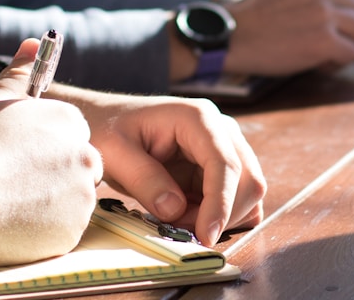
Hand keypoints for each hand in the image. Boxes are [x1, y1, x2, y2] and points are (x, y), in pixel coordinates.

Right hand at [0, 39, 102, 265]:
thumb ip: (19, 73)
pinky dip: (45, 229)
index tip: (20, 158)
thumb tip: (33, 42)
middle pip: (79, 167)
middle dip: (54, 176)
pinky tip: (14, 223)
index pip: (71, 135)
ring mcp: (82, 196)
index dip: (44, 148)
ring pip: (72, 200)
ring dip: (50, 203)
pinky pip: (64, 230)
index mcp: (68, 122)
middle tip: (14, 183)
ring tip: (9, 202)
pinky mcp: (73, 231)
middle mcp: (84, 156)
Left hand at [52, 90, 266, 246]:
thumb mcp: (115, 153)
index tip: (206, 236)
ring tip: (178, 220)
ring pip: (247, 193)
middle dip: (222, 214)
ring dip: (220, 217)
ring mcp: (224, 148)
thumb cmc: (108, 129)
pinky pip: (236, 199)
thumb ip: (145, 179)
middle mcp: (220, 130)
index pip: (225, 163)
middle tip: (181, 231)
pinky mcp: (219, 168)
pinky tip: (189, 217)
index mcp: (197, 118)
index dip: (220, 203)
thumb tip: (175, 209)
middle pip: (248, 180)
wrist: (105, 122)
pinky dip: (220, 216)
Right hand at [225, 0, 353, 75]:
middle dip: (350, 23)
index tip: (336, 4)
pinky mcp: (323, 41)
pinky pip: (352, 52)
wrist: (229, 37)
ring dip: (348, 42)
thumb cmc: (252, 16)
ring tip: (324, 50)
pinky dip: (339, 61)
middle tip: (330, 37)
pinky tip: (319, 63)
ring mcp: (323, 14)